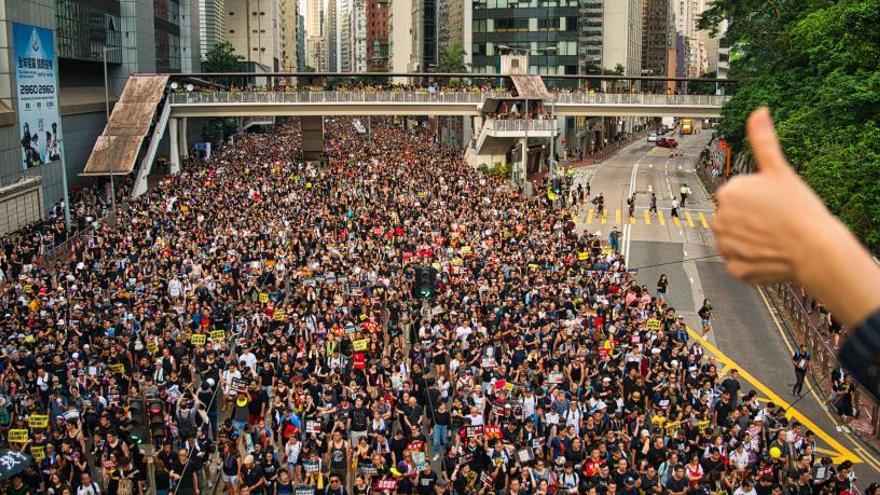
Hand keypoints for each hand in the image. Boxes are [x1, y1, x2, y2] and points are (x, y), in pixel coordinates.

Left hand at [712, 108, 879, 325]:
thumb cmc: (800, 210)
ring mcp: (725, 247)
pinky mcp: (734, 269)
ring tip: (772, 237)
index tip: (770, 203)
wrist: (815, 249)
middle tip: (773, 221)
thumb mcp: (780, 170)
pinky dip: (751, 260)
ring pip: (733, 240)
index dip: (755, 200)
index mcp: (727, 193)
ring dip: (748, 239)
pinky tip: (768, 254)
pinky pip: (739, 262)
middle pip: (731, 218)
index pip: (735, 196)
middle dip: (748, 219)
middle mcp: (719, 220)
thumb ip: (763, 140)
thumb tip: (758, 112)